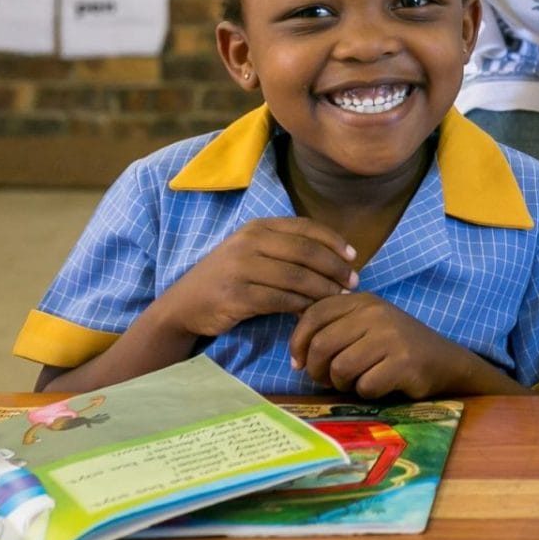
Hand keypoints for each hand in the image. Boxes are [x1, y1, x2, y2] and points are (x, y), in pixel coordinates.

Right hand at [158, 217, 356, 338]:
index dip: (334, 241)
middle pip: (306, 252)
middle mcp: (249, 243)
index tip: (353, 256)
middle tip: (353, 282)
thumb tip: (336, 256)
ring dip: (324, 289)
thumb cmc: (229, 278)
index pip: (306, 228)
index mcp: (258, 227)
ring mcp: (240, 269)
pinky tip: (313, 312)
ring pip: (297, 278)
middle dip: (335, 267)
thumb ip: (287, 248)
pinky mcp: (236, 296)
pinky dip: (302, 306)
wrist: (184, 305)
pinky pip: (281, 300)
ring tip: (339, 298)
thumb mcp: (254, 252)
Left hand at [289, 292, 468, 398]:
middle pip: (322, 345)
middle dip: (317, 370)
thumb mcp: (366, 326)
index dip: (298, 342)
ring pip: (340, 368)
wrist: (445, 361)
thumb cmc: (397, 347)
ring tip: (356, 381)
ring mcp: (391, 336)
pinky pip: (365, 386)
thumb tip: (297, 353)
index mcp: (363, 301)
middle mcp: (376, 313)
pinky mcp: (404, 363)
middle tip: (327, 379)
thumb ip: (334, 328)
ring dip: (342, 383)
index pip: (314, 314)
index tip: (300, 362)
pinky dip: (367, 392)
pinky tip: (380, 385)